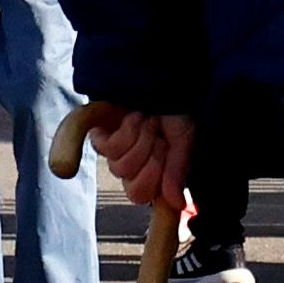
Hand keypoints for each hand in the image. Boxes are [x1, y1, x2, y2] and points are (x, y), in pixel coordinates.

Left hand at [83, 100, 195, 217]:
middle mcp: (131, 167)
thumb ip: (178, 171)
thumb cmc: (175, 110)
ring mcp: (113, 153)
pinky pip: (104, 149)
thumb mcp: (184, 139)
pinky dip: (122, 132)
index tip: (165, 155)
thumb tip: (177, 203)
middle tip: (158, 135)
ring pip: (120, 168)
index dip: (153, 181)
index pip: (143, 197)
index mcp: (153, 173)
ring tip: (146, 119)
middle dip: (150, 158)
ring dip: (138, 138)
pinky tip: (130, 119)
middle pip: (133, 189)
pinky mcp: (99, 136)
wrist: (159, 79)